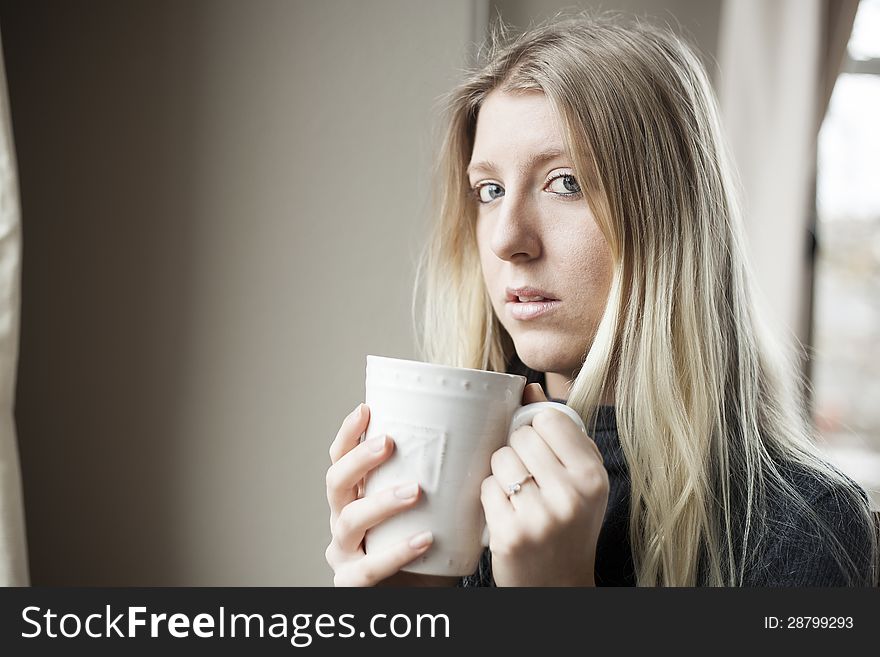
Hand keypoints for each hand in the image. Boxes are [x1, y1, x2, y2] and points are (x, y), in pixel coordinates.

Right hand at [324, 403, 456, 586]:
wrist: (425, 594)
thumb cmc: (429, 547)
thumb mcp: (430, 507)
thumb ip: (440, 478)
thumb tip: (482, 432)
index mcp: (355, 497)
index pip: (341, 459)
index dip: (349, 434)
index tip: (366, 408)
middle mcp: (342, 521)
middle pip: (335, 483)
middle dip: (359, 459)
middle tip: (389, 443)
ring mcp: (344, 554)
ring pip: (349, 521)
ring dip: (380, 502)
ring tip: (415, 491)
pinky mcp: (352, 583)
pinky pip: (368, 568)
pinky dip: (395, 552)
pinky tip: (423, 539)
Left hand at [480, 384, 608, 585]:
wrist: (559, 586)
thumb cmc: (569, 524)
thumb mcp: (579, 479)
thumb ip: (559, 433)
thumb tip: (527, 387)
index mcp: (592, 476)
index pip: (549, 418)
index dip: (537, 430)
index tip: (541, 450)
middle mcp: (571, 495)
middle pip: (520, 437)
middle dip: (517, 452)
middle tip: (528, 478)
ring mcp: (540, 516)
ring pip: (499, 460)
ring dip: (501, 475)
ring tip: (518, 497)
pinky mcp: (511, 534)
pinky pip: (486, 488)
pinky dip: (490, 498)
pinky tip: (506, 515)